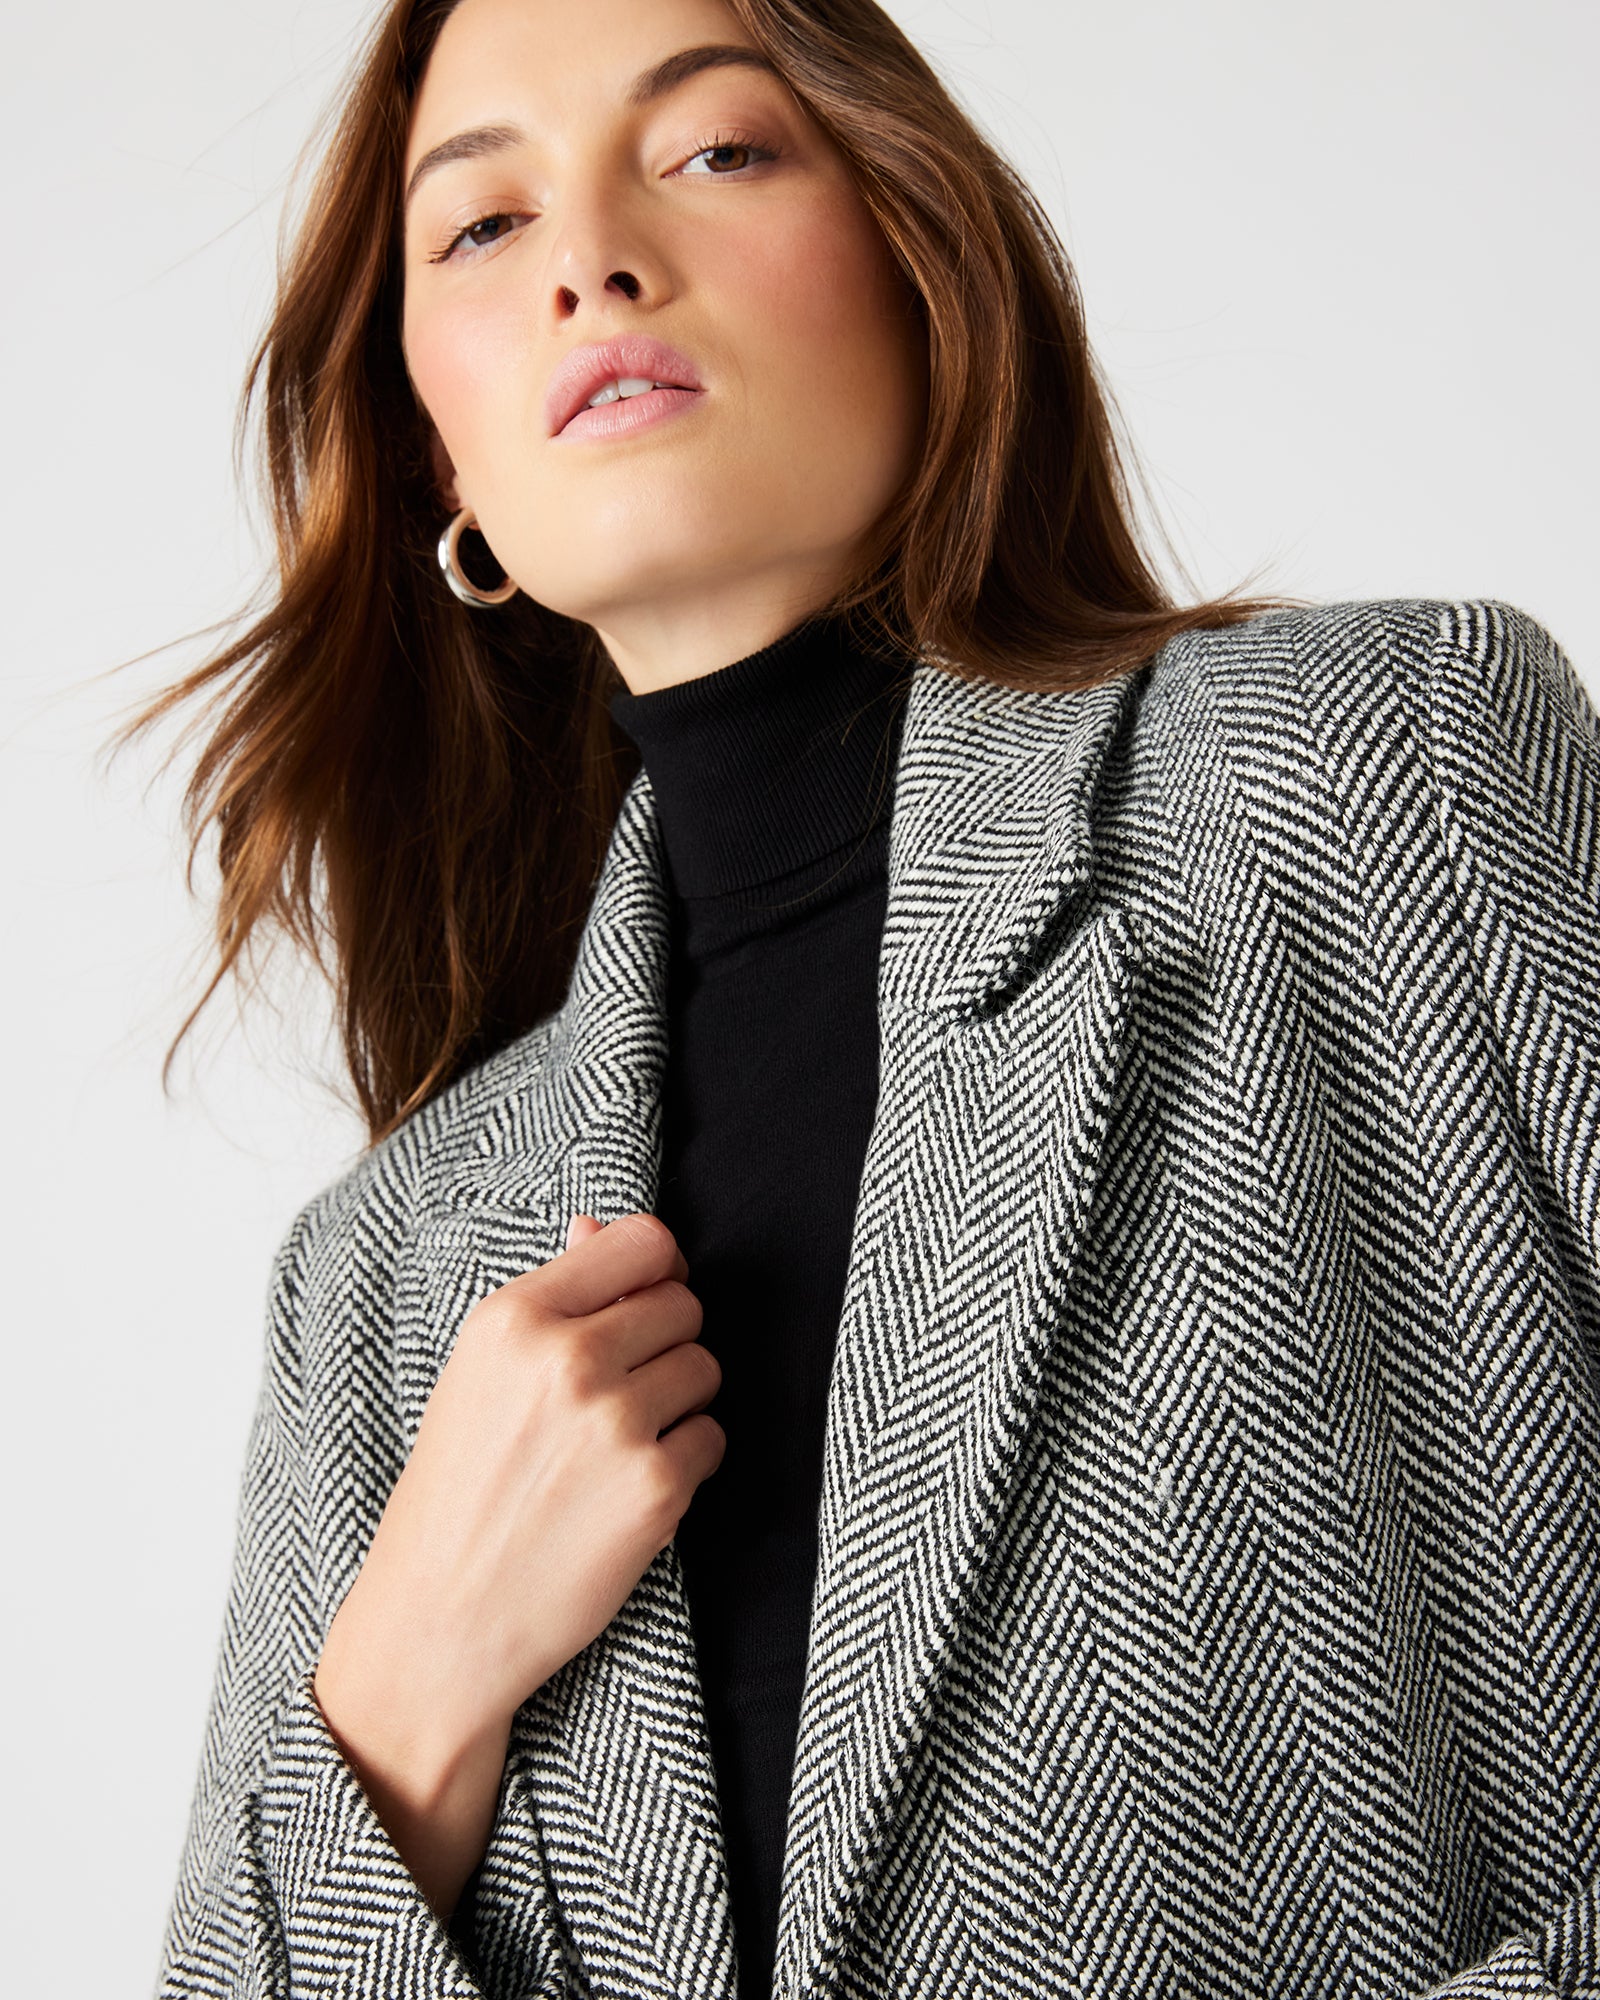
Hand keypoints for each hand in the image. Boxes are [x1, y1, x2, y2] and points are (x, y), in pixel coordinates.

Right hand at [312, 1210, 722, 1918]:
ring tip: (618, 1446)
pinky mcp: (657, 1488)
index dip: (656, 1273)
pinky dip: (686, 1463)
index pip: (643, 1241)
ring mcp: (617, 1423)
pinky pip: (713, 1438)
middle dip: (666, 1343)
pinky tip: (629, 1491)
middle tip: (620, 1395)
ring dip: (680, 1403)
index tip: (643, 1305)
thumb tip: (598, 1225)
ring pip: (705, 1368)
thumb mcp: (478, 1376)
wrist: (440, 1622)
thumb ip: (551, 1297)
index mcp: (514, 1318)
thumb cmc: (456, 1494)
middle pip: (683, 1304)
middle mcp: (567, 1359)